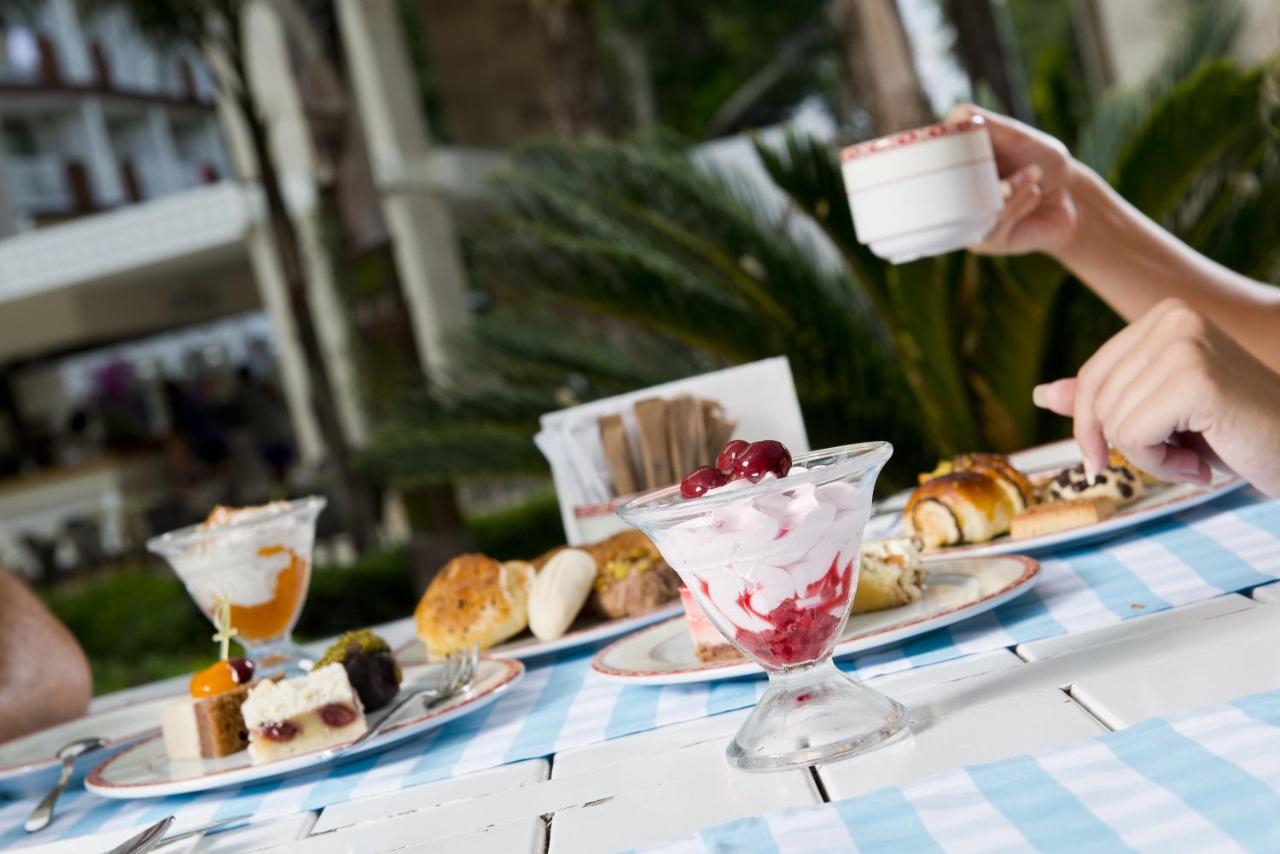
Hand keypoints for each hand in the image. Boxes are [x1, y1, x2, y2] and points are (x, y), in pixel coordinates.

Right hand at [948, 104, 1078, 256]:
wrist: (1073, 199)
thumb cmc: (1042, 163)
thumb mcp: (1016, 138)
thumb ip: (989, 126)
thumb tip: (957, 113)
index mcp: (956, 173)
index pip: (929, 167)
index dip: (934, 156)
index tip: (948, 143)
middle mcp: (955, 200)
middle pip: (943, 189)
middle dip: (973, 172)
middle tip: (996, 160)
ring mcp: (968, 223)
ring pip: (974, 206)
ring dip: (1010, 187)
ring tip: (1034, 173)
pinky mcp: (987, 242)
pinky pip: (994, 224)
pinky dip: (1018, 204)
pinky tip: (1034, 194)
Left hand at [1032, 299, 1279, 496]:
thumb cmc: (1234, 434)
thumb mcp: (1159, 412)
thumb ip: (1105, 399)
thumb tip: (1043, 395)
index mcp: (1163, 316)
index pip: (1090, 377)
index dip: (1090, 426)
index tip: (1105, 458)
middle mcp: (1173, 319)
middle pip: (1096, 401)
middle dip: (1130, 444)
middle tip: (1182, 452)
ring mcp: (1185, 345)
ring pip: (1113, 423)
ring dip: (1151, 457)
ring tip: (1197, 453)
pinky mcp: (1196, 380)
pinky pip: (1133, 437)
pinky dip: (1162, 465)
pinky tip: (1203, 462)